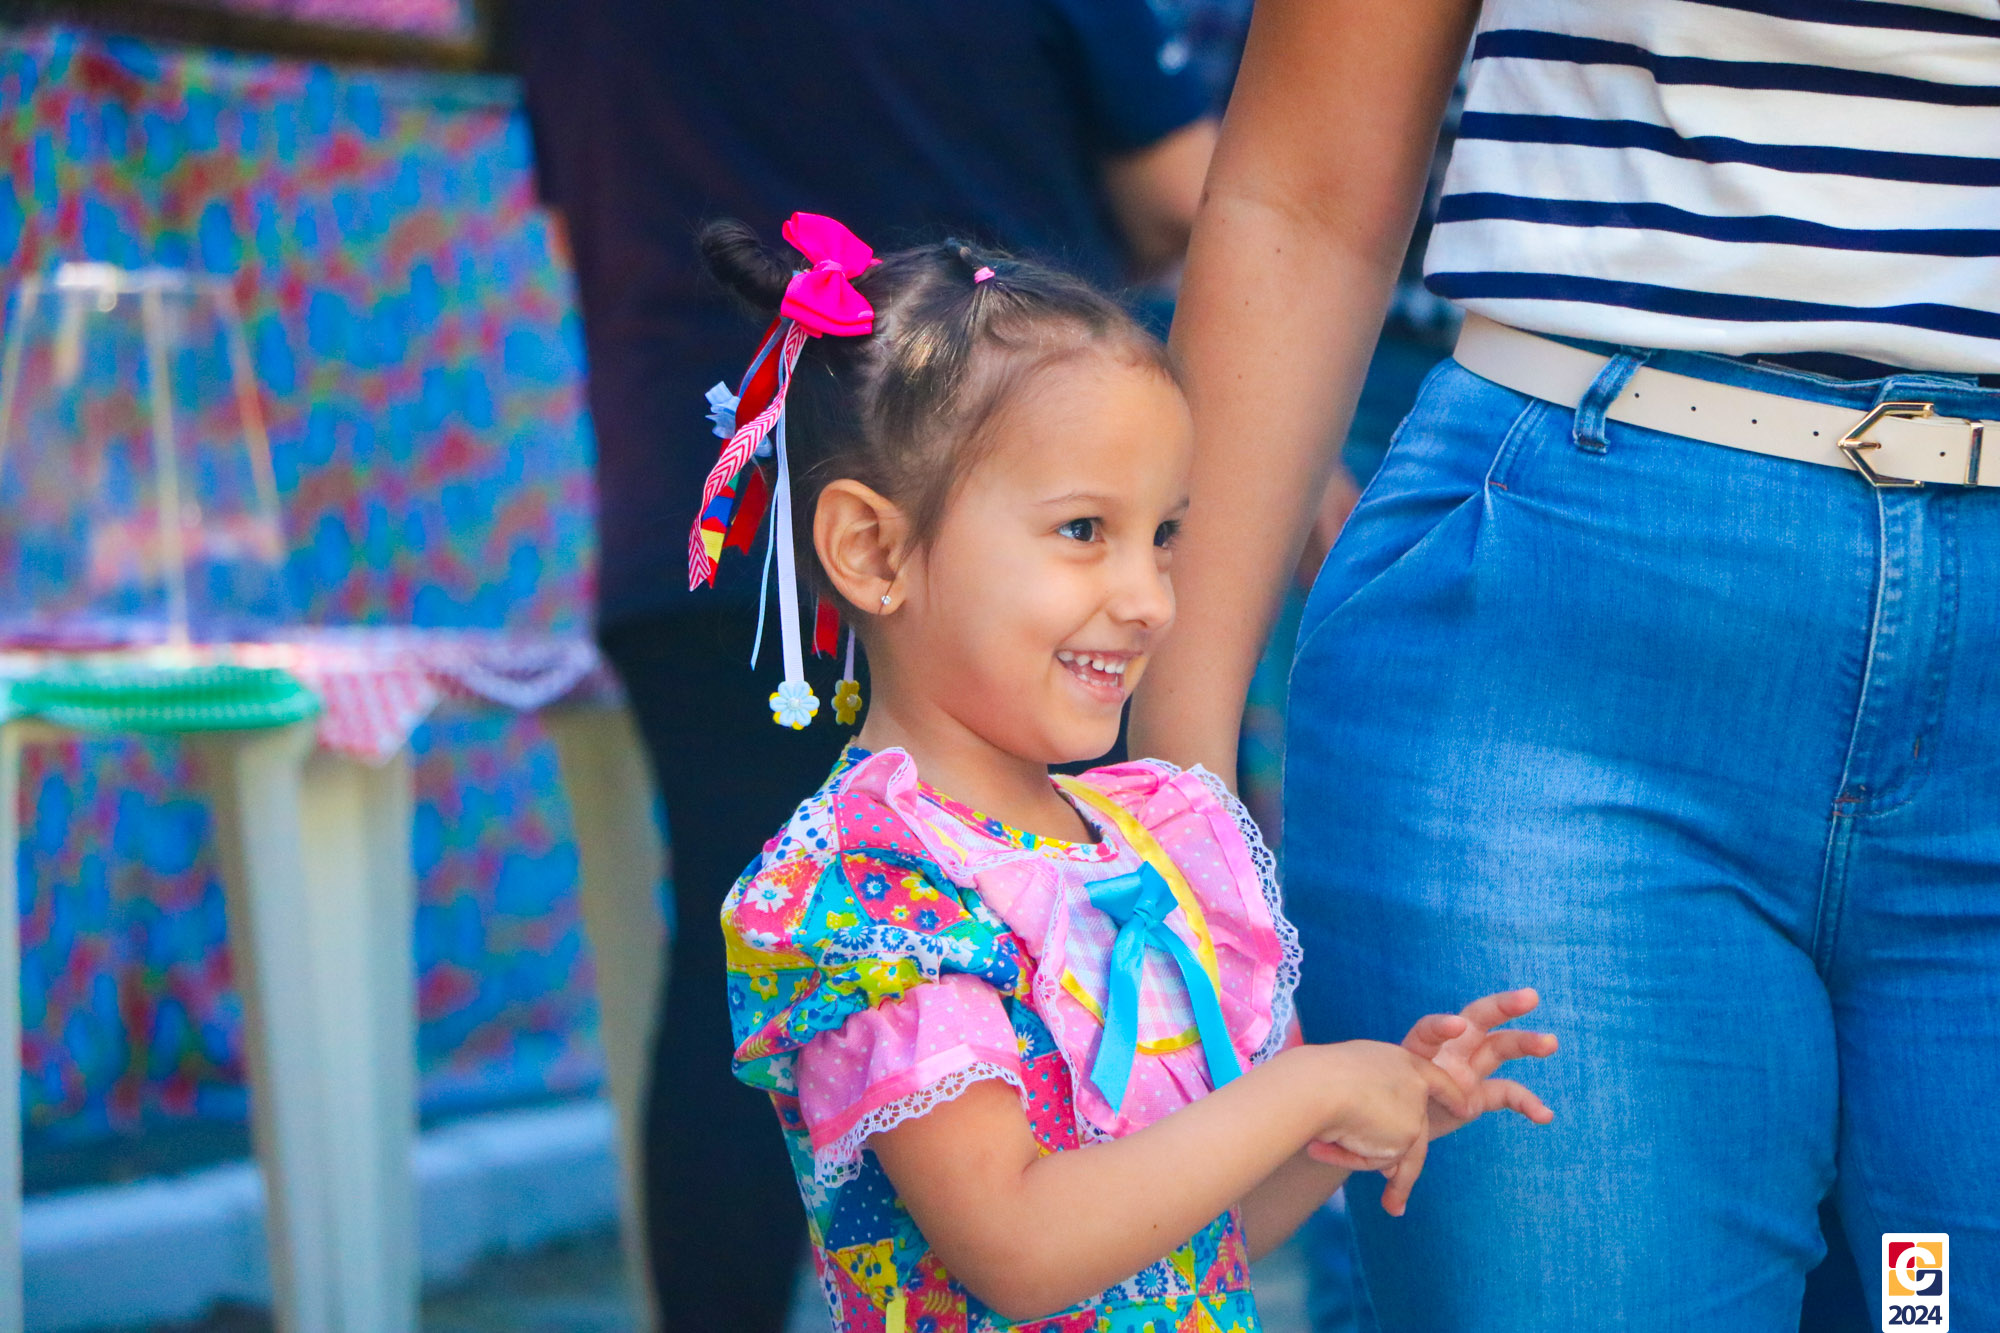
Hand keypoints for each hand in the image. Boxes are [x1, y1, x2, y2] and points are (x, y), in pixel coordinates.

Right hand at [1295, 1040, 1469, 1216]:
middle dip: (1403, 1177)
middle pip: (1415, 1133)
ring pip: (1391, 1154)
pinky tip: (1322, 1145)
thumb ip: (1371, 1105)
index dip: (1451, 1097)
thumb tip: (1385, 1159)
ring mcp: (1414, 1111)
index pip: (1435, 1080)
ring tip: (1322, 1150)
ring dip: (1356, 1158)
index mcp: (1401, 1060)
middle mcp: (1414, 1083)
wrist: (1316, 1085)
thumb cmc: (1315, 1077)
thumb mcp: (1349, 1079)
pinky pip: (1376, 1162)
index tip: (1467, 1111)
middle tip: (1394, 1208)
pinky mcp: (1408, 1136)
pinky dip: (1348, 1158)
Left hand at [1400, 988, 1556, 1138]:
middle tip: (1531, 997)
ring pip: (1500, 1048)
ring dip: (1526, 1043)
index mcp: (1419, 1048)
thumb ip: (1399, 1094)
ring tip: (1550, 1043)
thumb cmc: (1388, 1104)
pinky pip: (1507, 1094)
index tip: (1456, 1025)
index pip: (1429, 1031)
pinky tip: (1545, 1115)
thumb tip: (1402, 1104)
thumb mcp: (1388, 1095)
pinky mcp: (1478, 1097)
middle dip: (1502, 1007)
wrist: (1395, 1126)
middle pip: (1477, 1020)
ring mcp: (1467, 1071)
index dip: (1440, 1027)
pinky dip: (1527, 1103)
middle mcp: (1448, 1050)